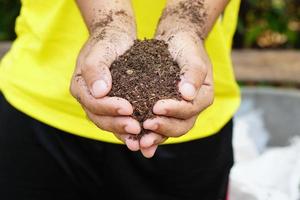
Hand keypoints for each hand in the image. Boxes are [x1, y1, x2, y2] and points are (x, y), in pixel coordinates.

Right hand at [70, 12, 141, 150]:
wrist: (116, 36)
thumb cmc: (108, 40)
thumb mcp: (102, 49)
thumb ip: (96, 69)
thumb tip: (99, 91)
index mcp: (80, 86)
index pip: (93, 103)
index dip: (109, 108)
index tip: (128, 109)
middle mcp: (88, 98)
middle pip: (99, 118)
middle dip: (117, 124)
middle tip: (136, 127)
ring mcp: (100, 104)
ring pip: (108, 123)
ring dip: (123, 132)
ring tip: (140, 140)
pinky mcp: (113, 106)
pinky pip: (118, 121)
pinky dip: (128, 130)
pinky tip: (142, 136)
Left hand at [141, 31, 213, 147]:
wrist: (176, 40)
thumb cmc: (185, 46)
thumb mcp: (191, 55)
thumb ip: (193, 73)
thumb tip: (188, 94)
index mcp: (203, 96)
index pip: (191, 109)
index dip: (174, 110)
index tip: (157, 107)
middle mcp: (193, 107)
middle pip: (182, 125)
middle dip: (164, 127)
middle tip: (146, 126)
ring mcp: (179, 111)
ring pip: (170, 129)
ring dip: (155, 137)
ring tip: (140, 142)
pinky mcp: (166, 111)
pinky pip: (159, 125)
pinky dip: (149, 134)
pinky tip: (135, 140)